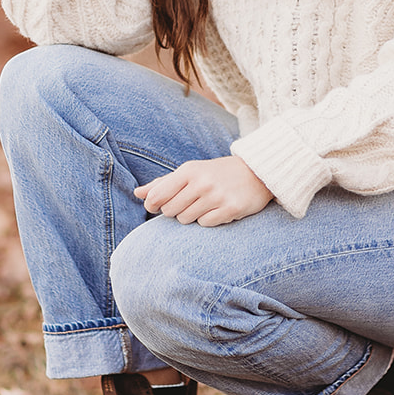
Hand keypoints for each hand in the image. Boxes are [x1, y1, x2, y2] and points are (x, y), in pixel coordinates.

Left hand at [135, 156, 271, 226]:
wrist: (256, 173)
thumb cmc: (216, 173)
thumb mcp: (190, 172)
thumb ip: (163, 183)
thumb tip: (137, 193)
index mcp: (189, 171)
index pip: (157, 195)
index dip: (154, 204)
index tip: (159, 205)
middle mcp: (202, 182)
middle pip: (170, 211)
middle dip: (175, 211)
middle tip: (188, 203)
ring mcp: (217, 196)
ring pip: (186, 219)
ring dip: (192, 216)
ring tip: (204, 205)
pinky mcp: (231, 208)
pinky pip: (206, 224)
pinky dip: (208, 220)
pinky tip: (217, 210)